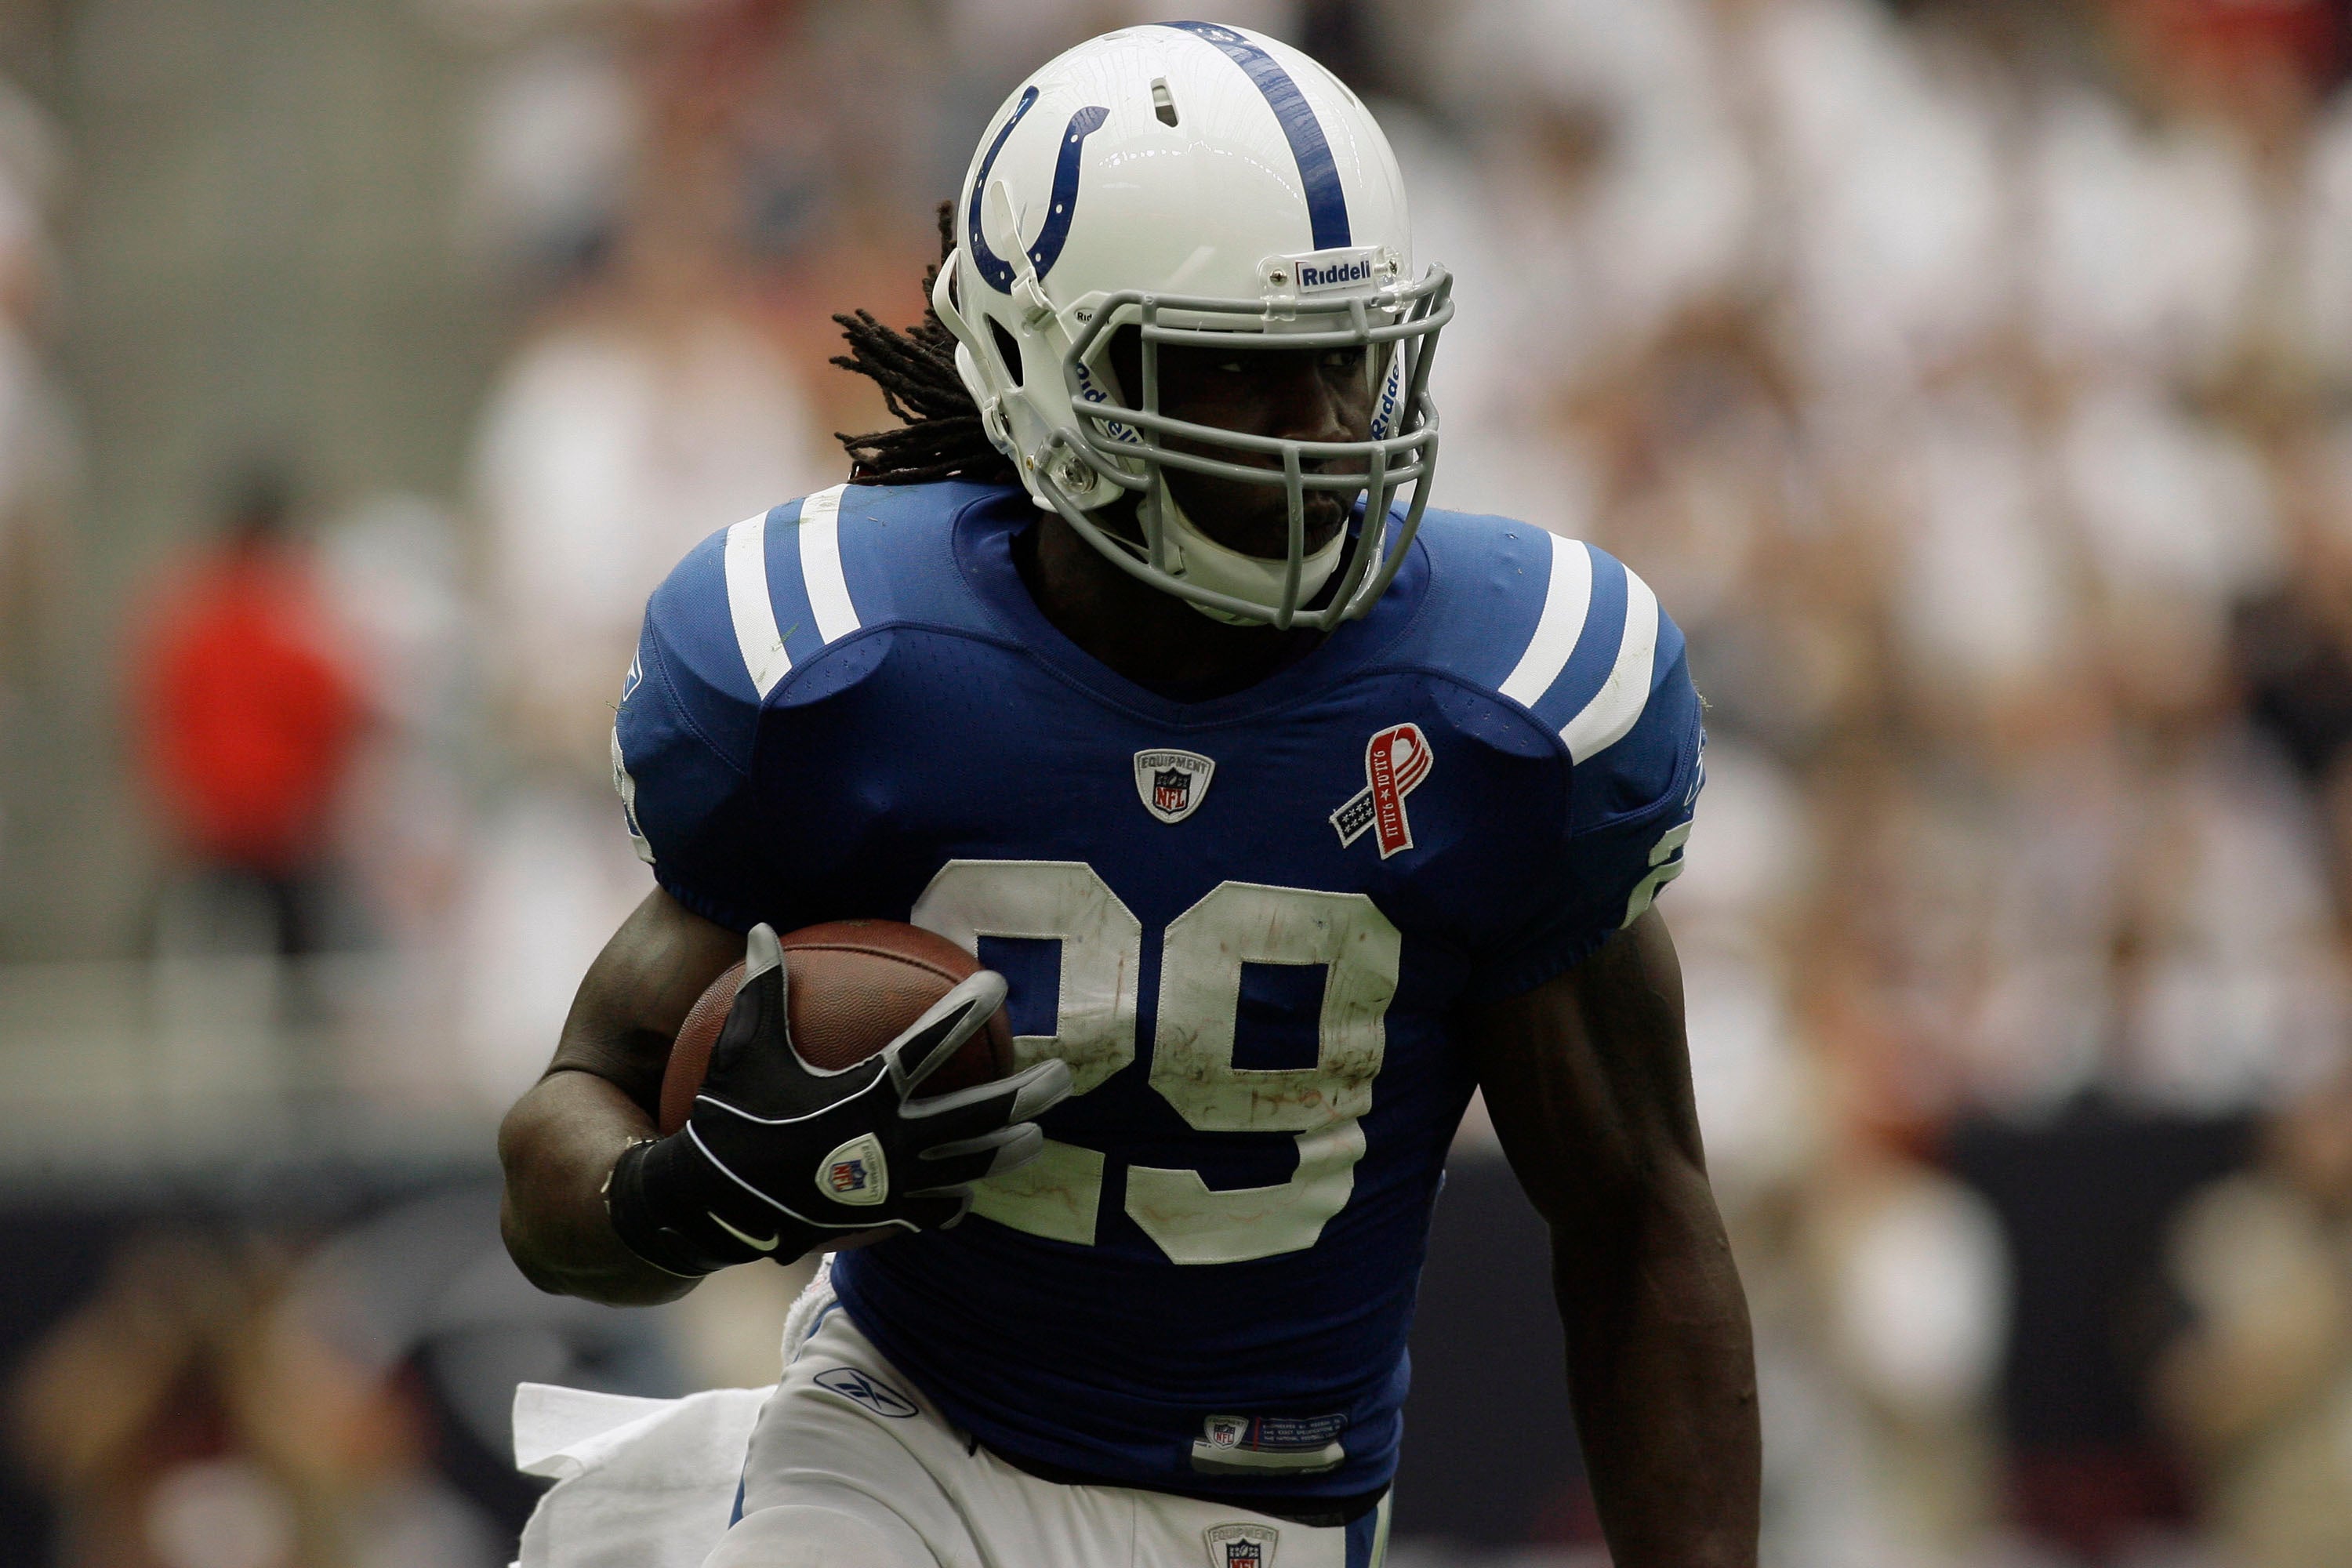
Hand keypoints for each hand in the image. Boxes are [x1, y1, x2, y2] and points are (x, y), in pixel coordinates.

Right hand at [605, 923, 1070, 1274]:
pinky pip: (936, 1212)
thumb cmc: (730, 1117)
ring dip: (1010, 1149)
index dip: (966, 1012)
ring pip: (971, 1167)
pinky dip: (957, 1200)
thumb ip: (762, 988)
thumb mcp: (744, 1049)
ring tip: (1039, 1135)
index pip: (929, 1044)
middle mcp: (890, 1140)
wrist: (711, 1205)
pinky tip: (970, 1191)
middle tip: (1061, 1076)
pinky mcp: (884, 1218)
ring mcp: (893, 1186)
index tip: (997, 985)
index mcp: (863, 1092)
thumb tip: (762, 926)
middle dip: (1024, 1094)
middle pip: (978, 1115)